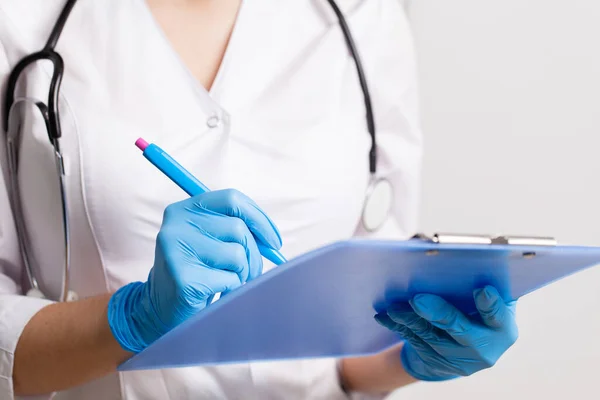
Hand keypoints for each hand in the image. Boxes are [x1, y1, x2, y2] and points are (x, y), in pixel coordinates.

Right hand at [107, 189, 281, 352]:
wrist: (158, 309)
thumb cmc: (194, 272)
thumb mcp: (207, 241)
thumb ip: (234, 230)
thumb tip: (271, 238)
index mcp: (183, 210)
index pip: (232, 199)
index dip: (258, 217)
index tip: (273, 240)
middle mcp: (176, 225)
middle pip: (238, 228)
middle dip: (254, 254)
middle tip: (251, 271)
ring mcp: (177, 251)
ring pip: (237, 255)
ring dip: (242, 273)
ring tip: (228, 281)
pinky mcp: (183, 278)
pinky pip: (229, 279)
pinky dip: (232, 288)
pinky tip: (215, 292)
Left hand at [375, 286, 517, 381]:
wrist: (465, 348)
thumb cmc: (477, 310)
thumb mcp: (487, 299)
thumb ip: (475, 279)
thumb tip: (442, 251)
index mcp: (502, 328)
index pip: (499, 316)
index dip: (491, 305)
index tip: (482, 290)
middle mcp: (484, 348)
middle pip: (460, 329)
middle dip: (438, 313)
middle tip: (417, 299)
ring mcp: (458, 359)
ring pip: (430, 336)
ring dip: (409, 319)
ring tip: (394, 307)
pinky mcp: (436, 362)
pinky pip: (413, 341)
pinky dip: (398, 326)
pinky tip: (385, 316)